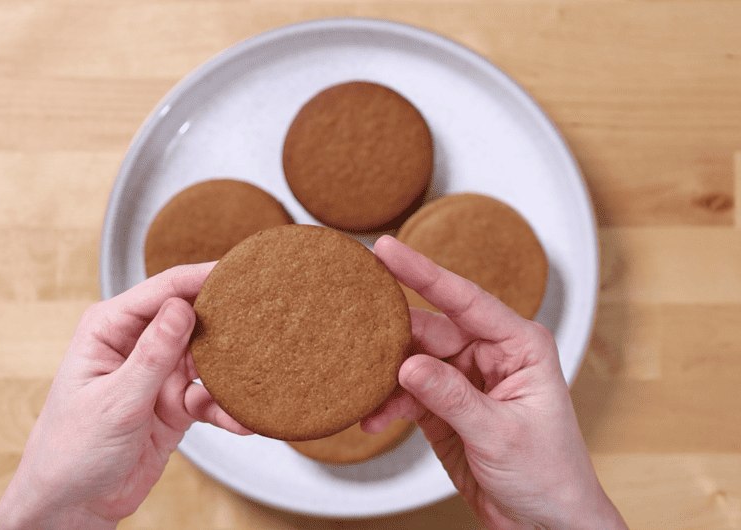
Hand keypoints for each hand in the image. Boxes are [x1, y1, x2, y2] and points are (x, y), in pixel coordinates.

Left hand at [0, 264, 250, 529]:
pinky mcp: (176, 403)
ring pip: (208, 359)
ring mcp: (159, 374)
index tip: (237, 273)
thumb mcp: (115, 400)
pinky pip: (211, 398)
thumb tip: (182, 307)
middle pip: (193, 318)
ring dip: (231, 372)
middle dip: (226, 323)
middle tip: (263, 320)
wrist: (73, 504)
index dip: (201, 278)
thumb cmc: (71, 450)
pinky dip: (227, 409)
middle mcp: (138, 344)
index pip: (163, 290)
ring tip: (256, 377)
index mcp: (111, 328)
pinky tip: (241, 420)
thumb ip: (152, 354)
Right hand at [362, 237, 626, 529]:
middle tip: (352, 329)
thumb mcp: (499, 433)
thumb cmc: (549, 475)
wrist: (545, 525)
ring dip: (385, 378)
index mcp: (518, 344)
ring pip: (412, 361)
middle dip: (391, 335)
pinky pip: (407, 393)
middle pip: (429, 329)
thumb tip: (409, 365)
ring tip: (361, 389)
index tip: (386, 248)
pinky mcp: (445, 406)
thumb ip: (452, 397)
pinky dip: (388, 405)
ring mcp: (465, 380)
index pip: (464, 299)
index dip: (422, 271)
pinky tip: (373, 418)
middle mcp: (490, 354)